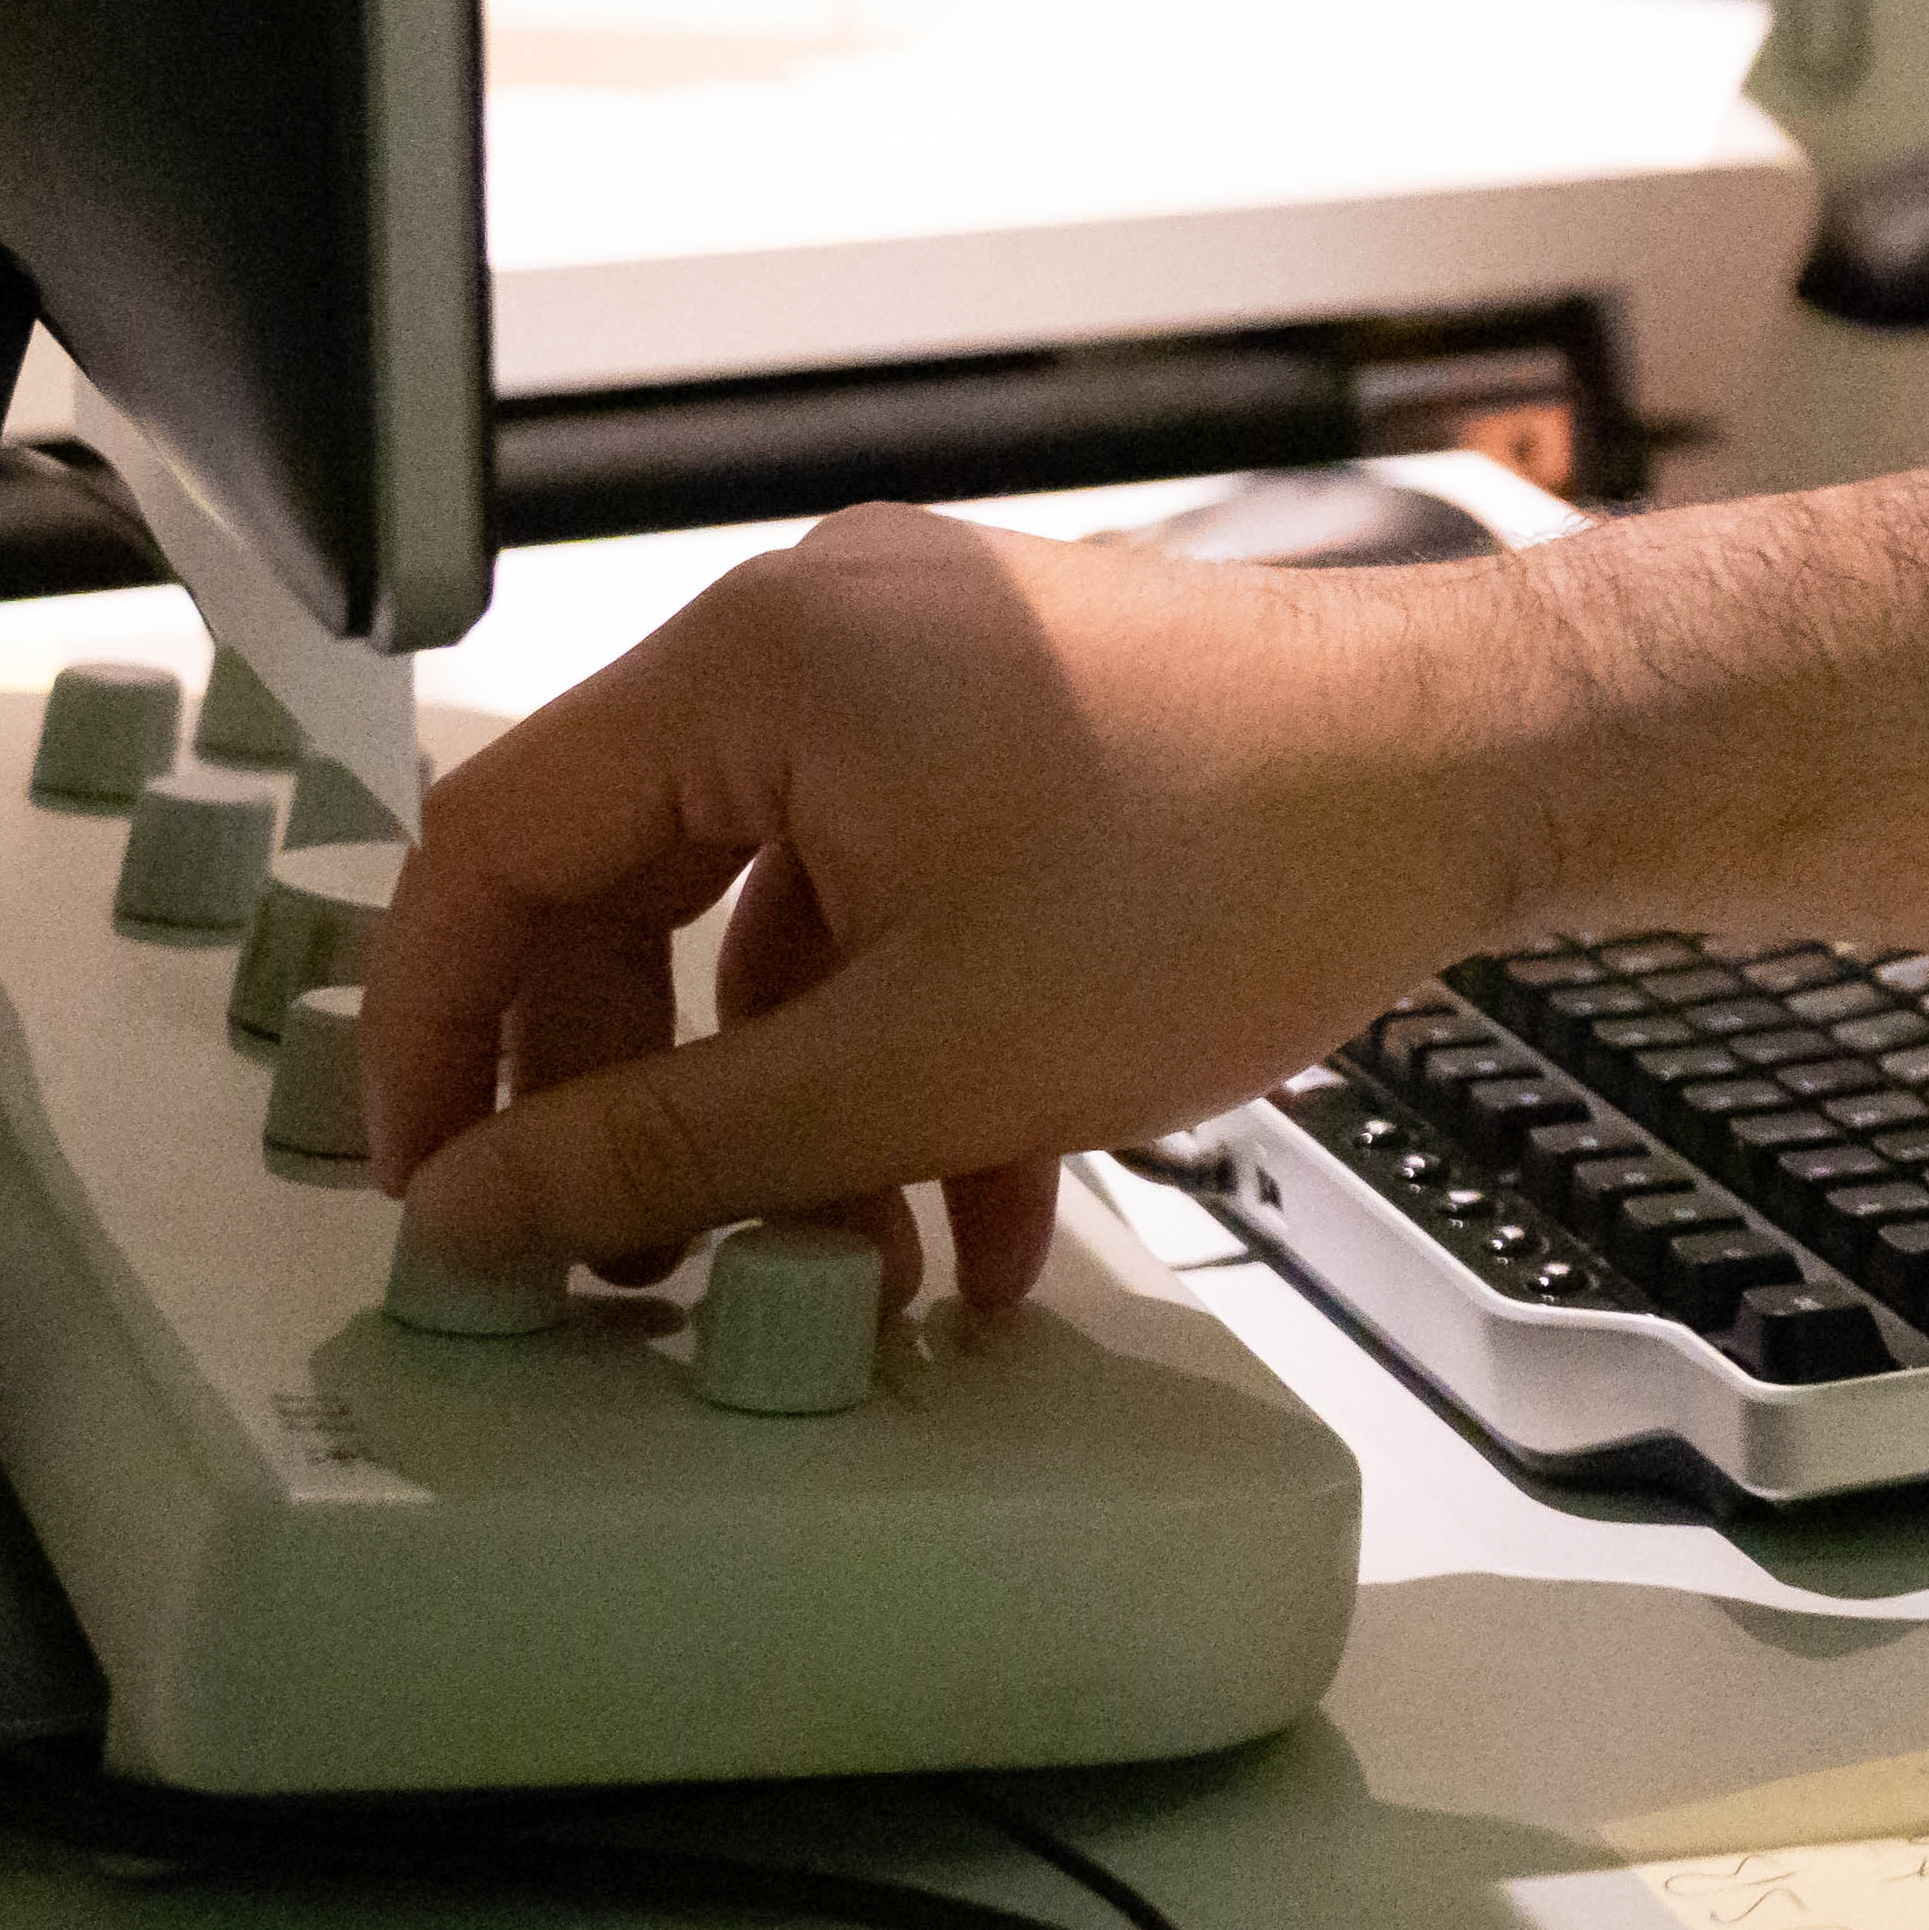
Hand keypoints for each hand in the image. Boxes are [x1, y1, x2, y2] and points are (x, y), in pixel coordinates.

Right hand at [356, 509, 1536, 1317]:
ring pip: (787, 930)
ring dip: (805, 1117)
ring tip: (846, 1286)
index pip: (492, 851)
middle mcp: (825, 643)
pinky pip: (907, 907)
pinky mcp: (1034, 740)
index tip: (435, 1196)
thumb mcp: (915, 1062)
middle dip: (648, 1106)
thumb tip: (474, 1216)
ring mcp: (938, 683)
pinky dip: (919, 1056)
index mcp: (755, 669)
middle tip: (632, 1265)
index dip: (437, 1039)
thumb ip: (670, 1150)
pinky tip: (986, 1224)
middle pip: (634, 898)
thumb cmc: (1236, 868)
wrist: (1493, 770)